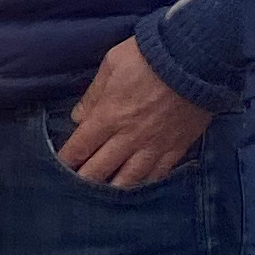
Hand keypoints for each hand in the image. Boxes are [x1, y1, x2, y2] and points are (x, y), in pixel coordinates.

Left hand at [58, 38, 211, 186]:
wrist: (194, 58)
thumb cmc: (149, 56)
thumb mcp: (112, 64)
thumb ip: (93, 94)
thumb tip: (78, 118)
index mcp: (108, 116)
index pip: (80, 147)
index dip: (67, 160)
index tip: (60, 167)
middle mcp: (128, 138)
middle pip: (100, 170)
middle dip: (84, 181)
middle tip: (76, 190)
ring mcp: (153, 146)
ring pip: (129, 179)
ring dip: (113, 190)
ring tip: (104, 198)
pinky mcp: (176, 147)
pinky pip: (159, 174)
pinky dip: (146, 184)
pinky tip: (139, 188)